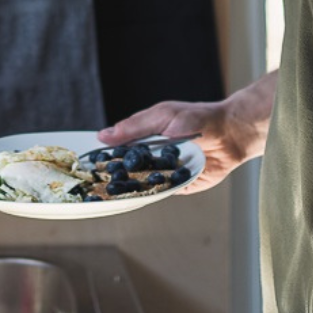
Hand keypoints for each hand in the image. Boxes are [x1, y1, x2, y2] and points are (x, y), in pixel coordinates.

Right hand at [97, 71, 276, 193]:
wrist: (230, 133)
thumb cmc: (197, 119)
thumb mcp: (161, 116)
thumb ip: (133, 127)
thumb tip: (103, 135)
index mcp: (144, 139)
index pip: (117, 151)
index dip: (101, 157)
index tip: (83, 164)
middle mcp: (152, 157)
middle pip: (125, 171)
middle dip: (110, 177)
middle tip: (90, 183)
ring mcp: (164, 173)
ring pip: (140, 184)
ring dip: (127, 188)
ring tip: (107, 193)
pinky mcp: (178, 186)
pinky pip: (160, 193)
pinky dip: (150, 194)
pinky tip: (136, 195)